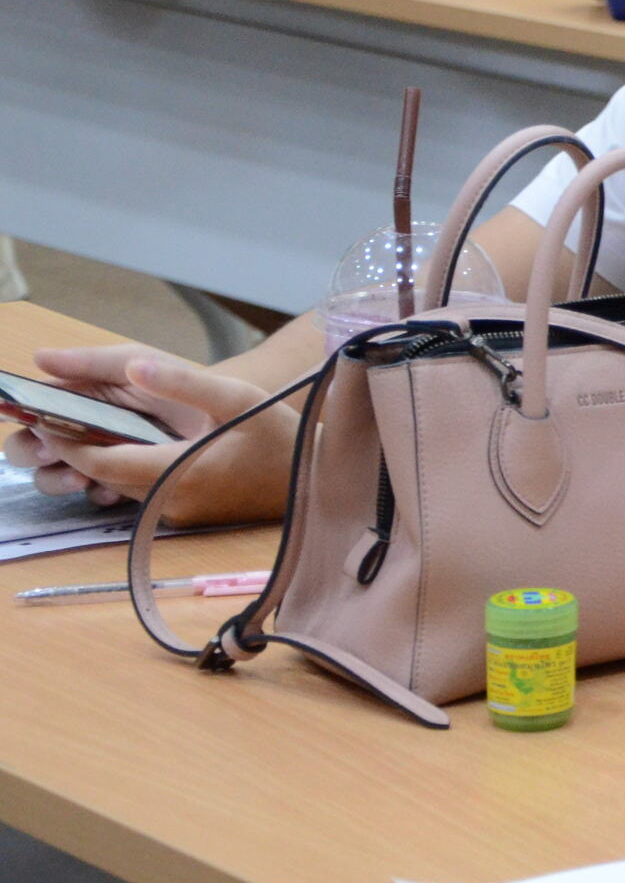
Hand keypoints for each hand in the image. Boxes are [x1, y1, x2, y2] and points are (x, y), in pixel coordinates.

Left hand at [1, 346, 290, 526]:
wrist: (324, 480)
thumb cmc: (286, 437)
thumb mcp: (239, 398)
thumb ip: (183, 381)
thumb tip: (132, 367)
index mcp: (176, 473)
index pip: (98, 460)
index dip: (65, 439)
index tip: (41, 414)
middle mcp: (169, 502)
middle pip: (103, 475)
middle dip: (74, 446)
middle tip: (52, 413)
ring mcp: (178, 514)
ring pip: (120, 485)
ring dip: (98, 457)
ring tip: (80, 423)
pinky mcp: (188, 515)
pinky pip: (142, 491)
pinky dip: (124, 467)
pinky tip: (127, 442)